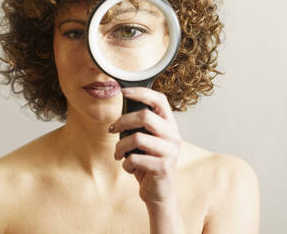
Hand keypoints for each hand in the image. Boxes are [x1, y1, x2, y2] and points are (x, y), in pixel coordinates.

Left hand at [109, 87, 182, 205]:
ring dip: (120, 146)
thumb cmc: (148, 164)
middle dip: (122, 121)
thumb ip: (139, 126)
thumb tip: (122, 108)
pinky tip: (128, 167)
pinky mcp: (164, 167)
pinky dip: (126, 164)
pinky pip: (135, 158)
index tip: (123, 91)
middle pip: (145, 116)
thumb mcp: (145, 141)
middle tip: (112, 129)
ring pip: (137, 138)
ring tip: (118, 153)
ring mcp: (170, 151)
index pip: (160, 100)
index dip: (141, 92)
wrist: (158, 194)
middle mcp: (173, 136)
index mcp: (169, 125)